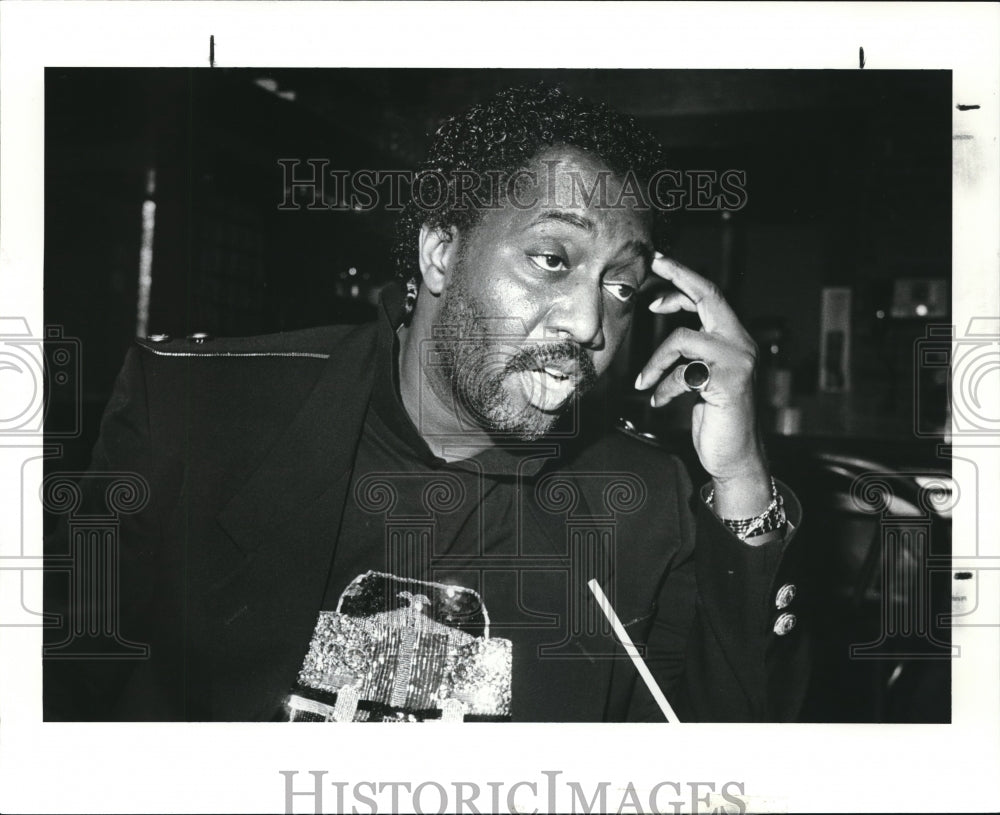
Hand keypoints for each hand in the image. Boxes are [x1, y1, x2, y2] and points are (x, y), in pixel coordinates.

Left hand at [635, 254, 770, 517]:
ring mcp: (738, 361)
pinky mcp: (728, 382)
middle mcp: (741, 344)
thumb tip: (665, 332)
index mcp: (734, 338)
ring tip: (642, 383)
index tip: (658, 264)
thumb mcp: (700, 376)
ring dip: (655, 361)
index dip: (684, 277)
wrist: (734, 455)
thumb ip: (691, 352)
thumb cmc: (715, 416)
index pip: (711, 296)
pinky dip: (664, 386)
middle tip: (653, 264)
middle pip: (708, 296)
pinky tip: (659, 401)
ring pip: (683, 338)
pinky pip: (682, 372)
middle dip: (678, 276)